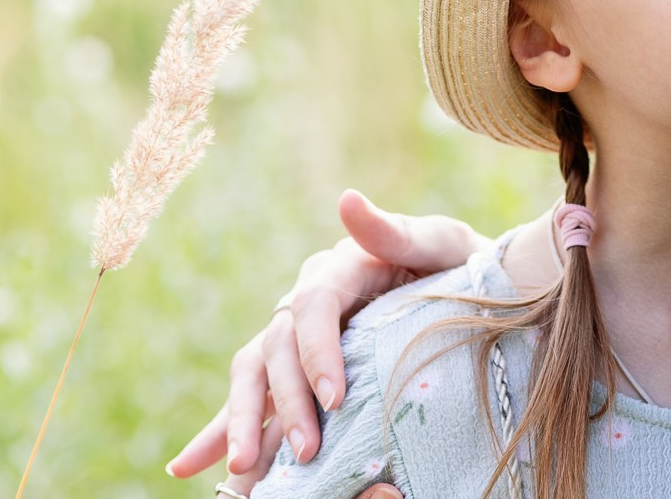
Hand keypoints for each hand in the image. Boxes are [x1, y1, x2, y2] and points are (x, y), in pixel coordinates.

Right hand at [166, 189, 488, 483]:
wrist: (479, 293)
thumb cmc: (462, 268)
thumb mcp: (440, 245)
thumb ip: (395, 230)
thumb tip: (346, 201)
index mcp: (340, 268)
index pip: (313, 307)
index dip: (318, 352)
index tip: (335, 399)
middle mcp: (307, 302)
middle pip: (278, 348)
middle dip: (286, 401)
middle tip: (306, 450)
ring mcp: (296, 338)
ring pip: (253, 375)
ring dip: (241, 421)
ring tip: (242, 470)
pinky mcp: (296, 370)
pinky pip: (254, 399)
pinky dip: (221, 430)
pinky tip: (191, 465)